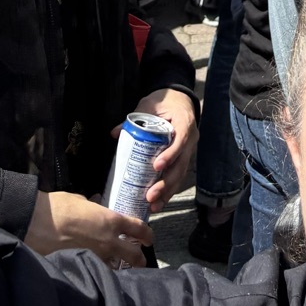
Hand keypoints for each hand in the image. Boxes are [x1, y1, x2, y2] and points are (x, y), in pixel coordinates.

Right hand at [25, 191, 147, 268]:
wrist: (37, 223)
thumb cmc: (59, 206)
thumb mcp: (80, 201)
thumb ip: (92, 207)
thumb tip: (94, 206)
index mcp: (110, 220)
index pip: (138, 229)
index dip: (147, 234)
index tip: (148, 239)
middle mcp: (108, 241)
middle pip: (133, 255)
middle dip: (139, 258)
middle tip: (139, 259)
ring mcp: (96, 257)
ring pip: (115, 267)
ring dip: (117, 266)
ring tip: (115, 265)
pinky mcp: (82, 266)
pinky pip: (96, 270)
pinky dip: (98, 270)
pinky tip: (95, 269)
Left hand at [129, 87, 197, 209]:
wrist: (179, 99)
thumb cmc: (164, 101)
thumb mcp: (149, 105)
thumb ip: (134, 118)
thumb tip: (115, 133)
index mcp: (185, 122)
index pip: (181, 141)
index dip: (170, 155)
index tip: (156, 167)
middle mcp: (190, 139)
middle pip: (181, 165)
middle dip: (166, 183)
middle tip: (150, 196)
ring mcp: (188, 150)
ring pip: (180, 175)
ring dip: (167, 192)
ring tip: (153, 205)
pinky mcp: (183, 158)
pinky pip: (177, 176)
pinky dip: (168, 190)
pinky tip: (158, 203)